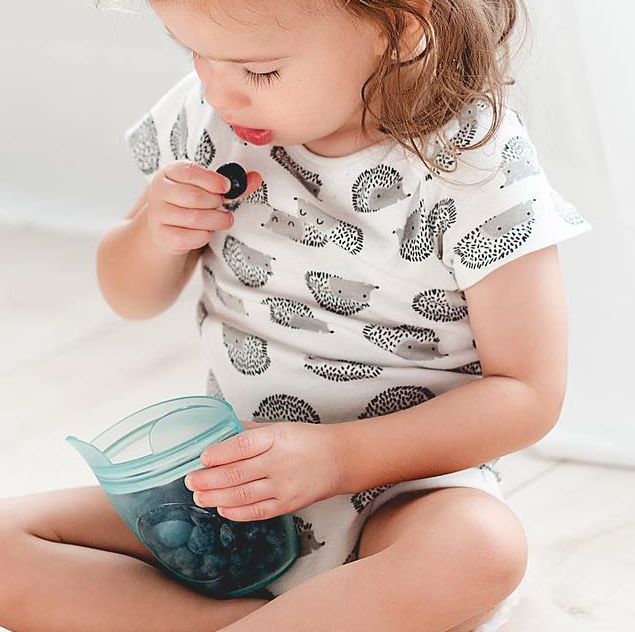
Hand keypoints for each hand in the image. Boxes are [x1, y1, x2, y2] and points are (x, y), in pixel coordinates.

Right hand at [145, 160, 261, 255]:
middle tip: (223, 207)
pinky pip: (191, 237)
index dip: (212, 180)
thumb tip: (256, 178)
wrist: (165, 233)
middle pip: (194, 197)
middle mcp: (159, 192)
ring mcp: (158, 215)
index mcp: (169, 173)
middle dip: (216, 203)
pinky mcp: (162, 236)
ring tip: (222, 220)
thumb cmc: (188, 207)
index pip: (189, 172)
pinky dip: (205, 236)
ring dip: (215, 220)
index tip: (227, 187)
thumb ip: (230, 186)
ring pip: (194, 218)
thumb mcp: (205, 191)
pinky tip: (206, 232)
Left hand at [184, 420, 341, 520]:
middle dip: (208, 479)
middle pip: (237, 474)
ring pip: (243, 495)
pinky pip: (257, 511)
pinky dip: (237, 512)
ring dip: (216, 497)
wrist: (339, 459)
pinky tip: (222, 508)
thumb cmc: (308, 440)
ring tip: (199, 495)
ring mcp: (284, 486)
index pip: (241, 446)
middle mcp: (279, 462)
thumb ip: (250, 431)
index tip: (202, 458)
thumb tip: (221, 430)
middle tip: (190, 480)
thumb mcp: (279, 427)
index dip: (219, 454)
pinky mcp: (288, 504)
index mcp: (276, 437)